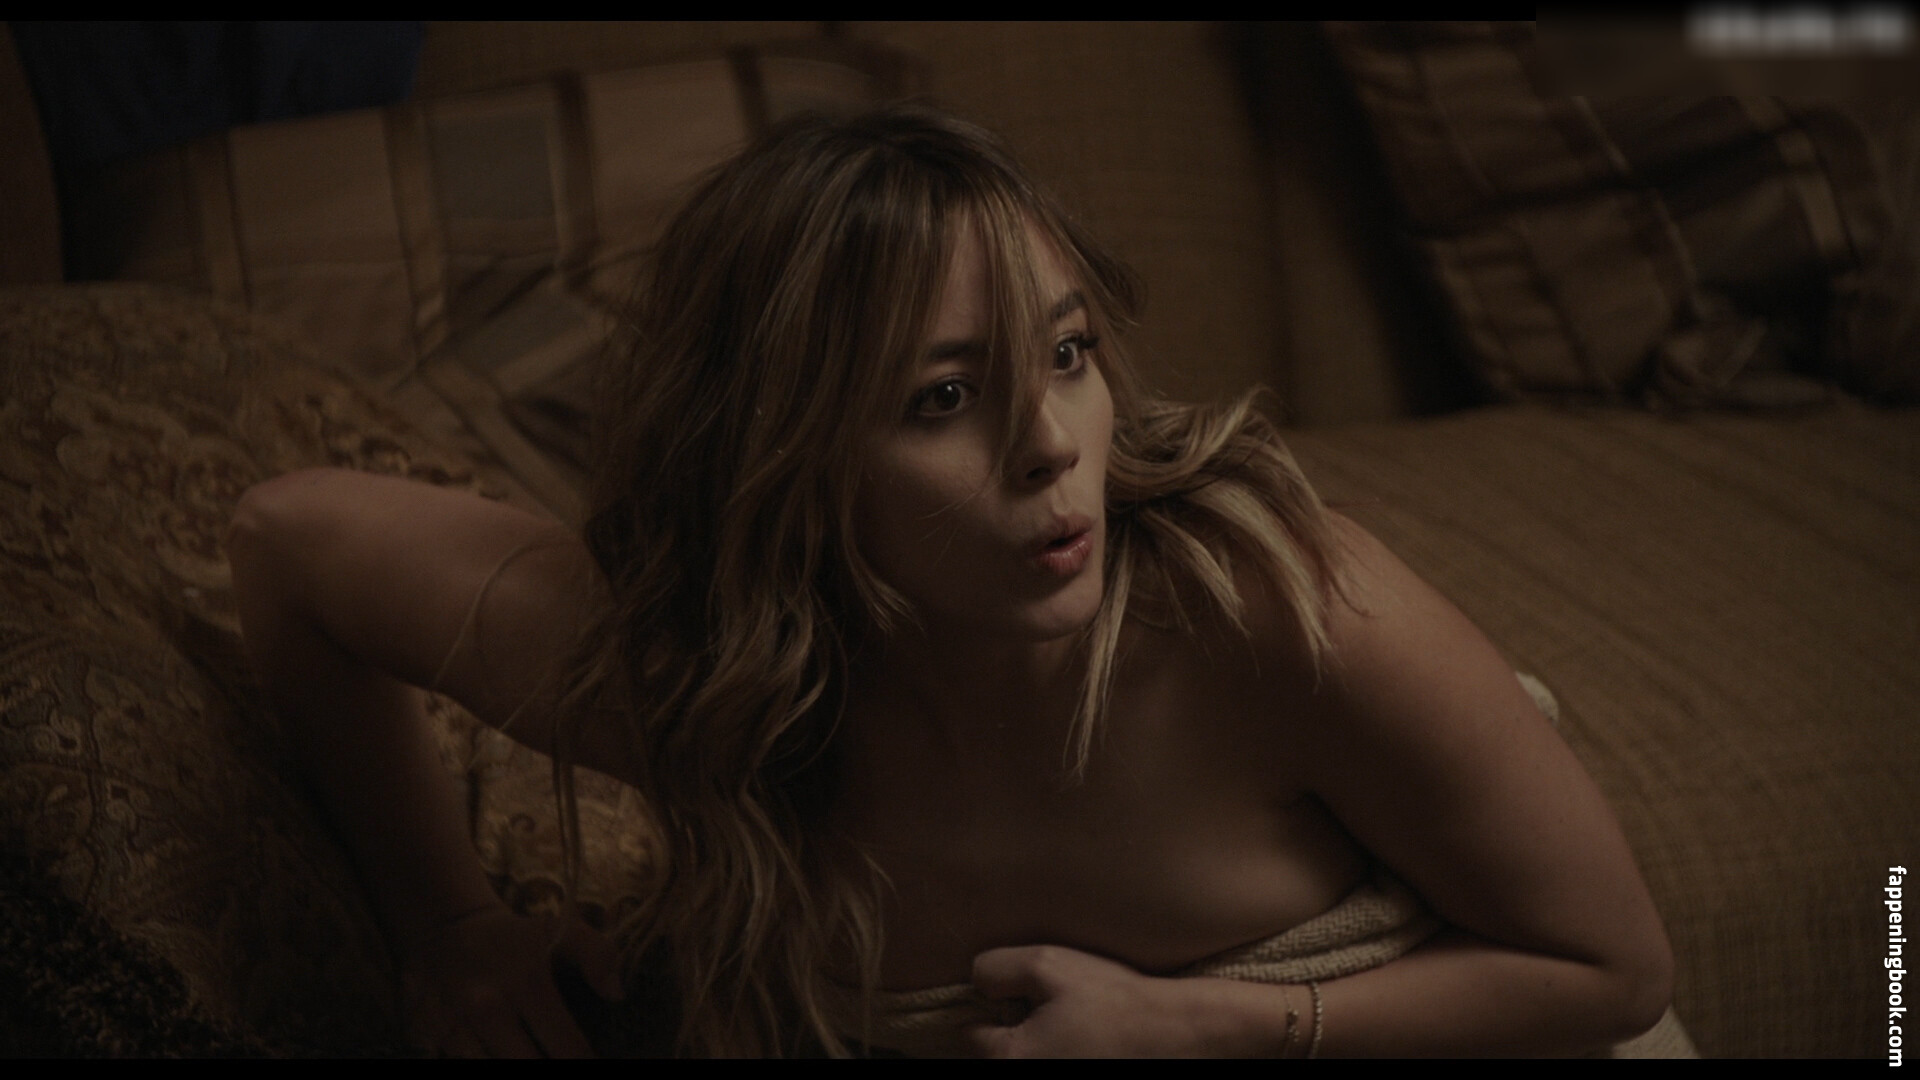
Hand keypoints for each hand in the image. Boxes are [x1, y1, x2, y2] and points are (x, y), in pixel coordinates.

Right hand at [399, 904, 624, 1057]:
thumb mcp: (560, 930)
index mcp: (528, 984)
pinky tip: (500, 1054)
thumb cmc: (512, 939)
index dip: (586, 1063)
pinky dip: (479, 1059)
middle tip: (560, 1058)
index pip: (568, 1049)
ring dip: (513, 1064)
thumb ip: (599, 954)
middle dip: (550, 1069)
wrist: (443, 930)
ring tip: (532, 1054)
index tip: (599, 1063)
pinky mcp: (424, 1039)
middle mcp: (488, 1010)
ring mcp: (452, 1028)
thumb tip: (617, 994)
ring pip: (489, 1067)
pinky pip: (455, 1061)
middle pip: (527, 1066)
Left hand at [966, 945, 1241, 1057]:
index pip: (972, 1033)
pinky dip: (1061, 1052)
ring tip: (1072, 1023)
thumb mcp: (1046, 964)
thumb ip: (997, 969)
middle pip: (998, 1052)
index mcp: (1010, 1059)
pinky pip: (1053, 1062)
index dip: (994, 1006)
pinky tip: (1087, 1039)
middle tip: (1051, 1007)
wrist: (1175, 1032)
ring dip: (1038, 1042)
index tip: (1022, 995)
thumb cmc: (1111, 999)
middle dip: (1014, 1028)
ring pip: (1026, 1058)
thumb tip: (979, 982)